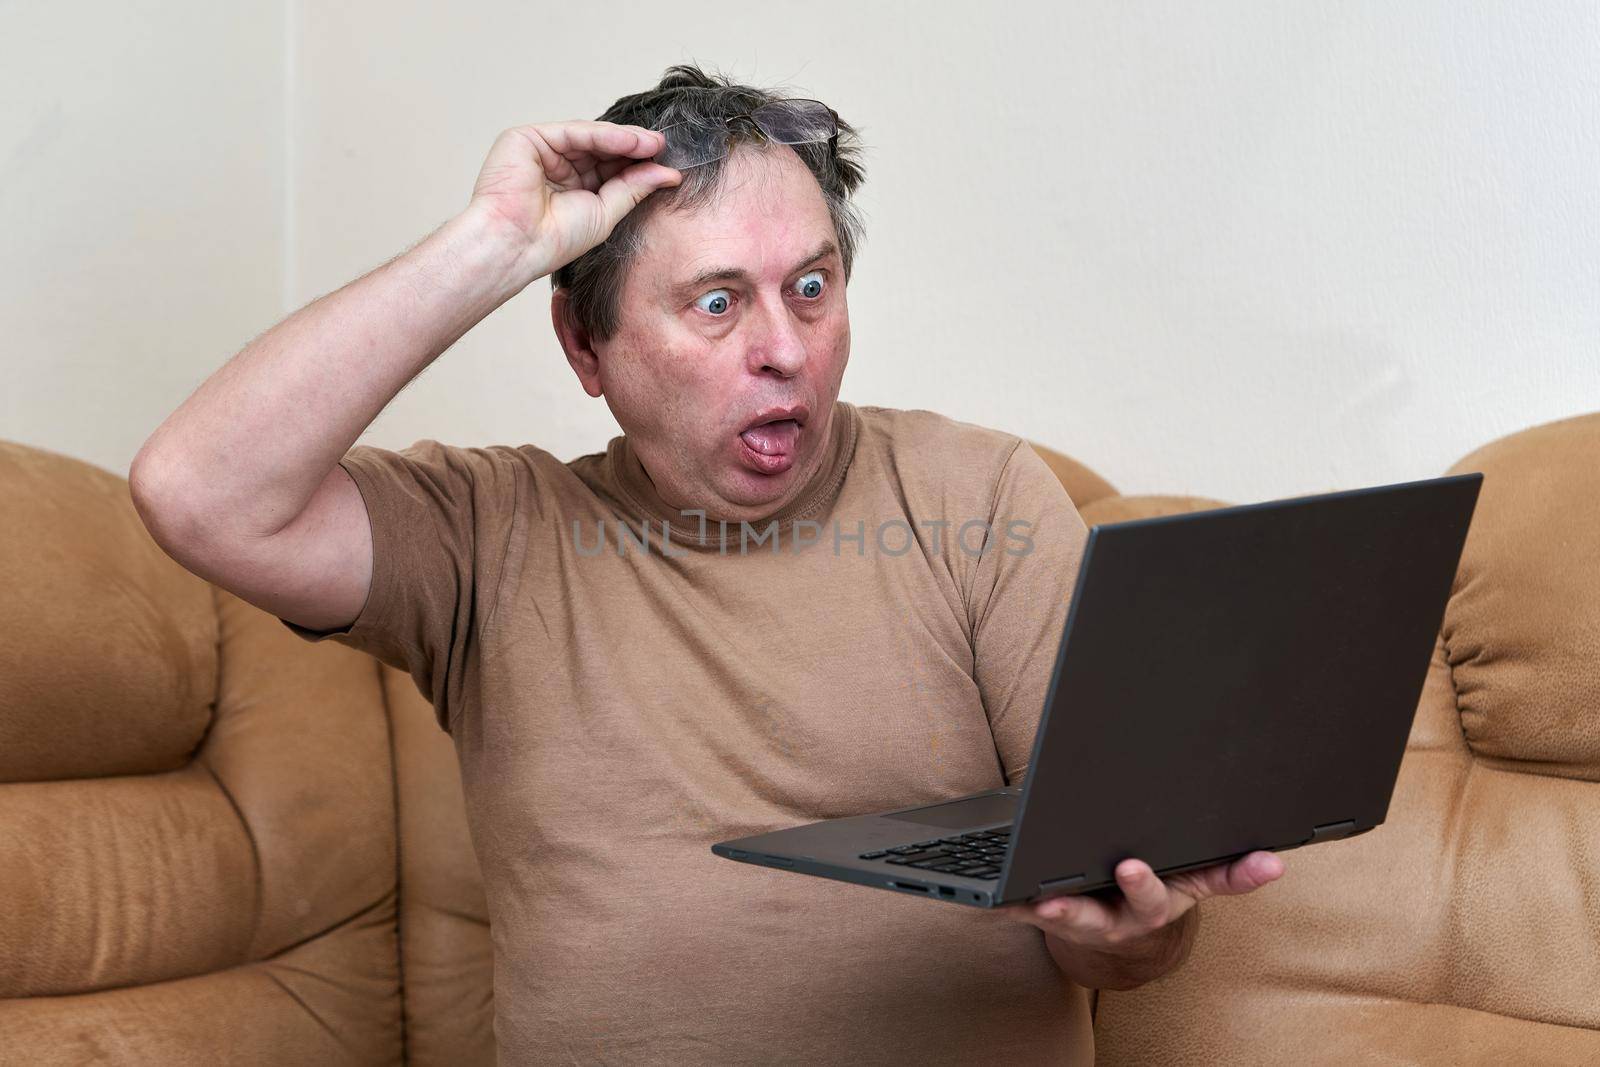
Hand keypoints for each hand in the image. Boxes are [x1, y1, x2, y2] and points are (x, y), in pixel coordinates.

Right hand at [466, 120, 681, 276]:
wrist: (517, 245)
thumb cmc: (553, 240)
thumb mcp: (606, 212)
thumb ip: (634, 189)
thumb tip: (670, 174)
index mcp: (570, 186)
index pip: (608, 167)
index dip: (637, 164)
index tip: (668, 164)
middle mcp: (555, 165)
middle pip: (601, 149)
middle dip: (634, 148)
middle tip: (664, 148)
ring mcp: (541, 150)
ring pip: (590, 137)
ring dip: (624, 140)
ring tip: (653, 145)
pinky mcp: (527, 138)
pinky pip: (574, 131)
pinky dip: (604, 135)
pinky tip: (631, 142)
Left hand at [998, 852, 1284, 986]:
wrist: (1126, 927)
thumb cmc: (1159, 890)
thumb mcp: (1197, 881)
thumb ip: (1233, 873)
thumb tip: (1276, 862)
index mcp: (1150, 907)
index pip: (1150, 898)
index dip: (1141, 884)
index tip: (1130, 866)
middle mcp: (1112, 921)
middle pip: (1093, 918)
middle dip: (1075, 909)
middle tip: (1054, 900)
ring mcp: (1076, 920)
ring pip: (1051, 917)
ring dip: (1029, 909)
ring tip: (1011, 895)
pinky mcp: (1044, 915)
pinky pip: (1020, 911)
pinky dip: (1003, 903)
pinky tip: (985, 893)